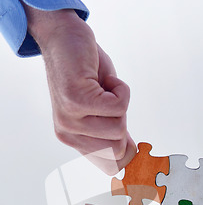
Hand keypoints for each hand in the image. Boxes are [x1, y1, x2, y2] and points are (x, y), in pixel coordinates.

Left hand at [25, 7, 136, 174]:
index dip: (128, 156)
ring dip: (120, 100)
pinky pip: (119, 105)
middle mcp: (68, 134)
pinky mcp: (77, 101)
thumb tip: (133, 157)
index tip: (136, 150)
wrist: (64, 37)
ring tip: (102, 86)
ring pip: (119, 126)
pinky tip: (102, 78)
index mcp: (73, 139)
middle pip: (119, 147)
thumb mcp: (103, 109)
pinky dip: (121, 88)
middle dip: (122, 118)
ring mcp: (70, 119)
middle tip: (106, 98)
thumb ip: (113, 133)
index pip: (110, 166)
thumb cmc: (86, 72)